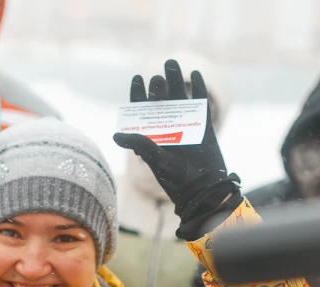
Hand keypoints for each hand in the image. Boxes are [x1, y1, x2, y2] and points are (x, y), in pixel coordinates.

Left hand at [114, 59, 241, 240]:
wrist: (203, 189)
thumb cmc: (176, 178)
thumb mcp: (156, 159)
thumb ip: (140, 143)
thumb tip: (115, 134)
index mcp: (153, 134)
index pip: (142, 110)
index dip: (138, 93)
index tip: (137, 78)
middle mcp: (168, 127)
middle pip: (161, 100)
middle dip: (158, 86)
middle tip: (156, 76)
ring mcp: (186, 125)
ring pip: (180, 98)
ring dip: (176, 81)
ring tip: (172, 63)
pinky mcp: (203, 126)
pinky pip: (200, 104)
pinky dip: (198, 89)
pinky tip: (195, 74)